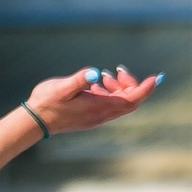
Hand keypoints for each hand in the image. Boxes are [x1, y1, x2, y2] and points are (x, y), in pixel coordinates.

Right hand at [25, 65, 159, 135]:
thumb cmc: (47, 103)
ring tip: (106, 75)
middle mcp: (101, 114)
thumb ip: (79, 80)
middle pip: (130, 101)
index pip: (132, 99)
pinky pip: (109, 106)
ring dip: (120, 88)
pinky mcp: (89, 117)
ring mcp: (96, 117)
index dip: (146, 88)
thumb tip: (94, 72)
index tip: (157, 77)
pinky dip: (110, 93)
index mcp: (99, 106)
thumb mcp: (62, 88)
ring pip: (120, 104)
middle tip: (118, 70)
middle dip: (131, 85)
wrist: (35, 122)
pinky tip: (97, 84)